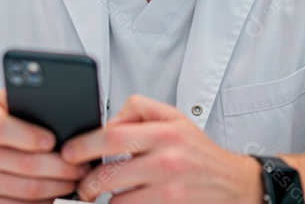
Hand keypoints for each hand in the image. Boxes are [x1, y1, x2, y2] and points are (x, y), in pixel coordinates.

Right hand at [0, 89, 89, 203]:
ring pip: (29, 190)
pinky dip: (44, 203)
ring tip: (75, 179)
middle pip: (26, 165)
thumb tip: (59, 103)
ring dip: (59, 187)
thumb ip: (22, 99)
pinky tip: (56, 194)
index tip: (53, 141)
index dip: (29, 136)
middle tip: (82, 166)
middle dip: (62, 167)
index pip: (2, 129)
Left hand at [60, 95, 261, 202]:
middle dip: (87, 182)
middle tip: (81, 185)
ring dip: (105, 201)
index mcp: (165, 134)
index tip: (68, 153)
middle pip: (109, 173)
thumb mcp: (175, 119)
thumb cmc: (199, 152)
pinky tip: (124, 202)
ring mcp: (171, 191)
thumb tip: (108, 123)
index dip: (83, 146)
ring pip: (118, 201)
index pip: (111, 136)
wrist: (236, 185)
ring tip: (101, 197)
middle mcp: (168, 162)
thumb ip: (139, 111)